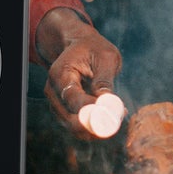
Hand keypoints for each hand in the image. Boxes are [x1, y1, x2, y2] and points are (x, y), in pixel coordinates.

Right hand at [35, 9, 122, 131]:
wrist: (80, 46)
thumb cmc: (93, 48)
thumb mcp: (105, 57)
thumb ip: (104, 80)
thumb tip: (107, 103)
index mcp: (60, 74)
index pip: (71, 98)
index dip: (90, 109)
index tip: (112, 114)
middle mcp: (53, 91)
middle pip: (69, 118)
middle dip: (94, 124)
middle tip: (118, 120)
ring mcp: (56, 103)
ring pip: (74, 127)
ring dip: (96, 127)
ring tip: (119, 115)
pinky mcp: (64, 111)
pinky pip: (78, 127)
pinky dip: (94, 127)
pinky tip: (111, 117)